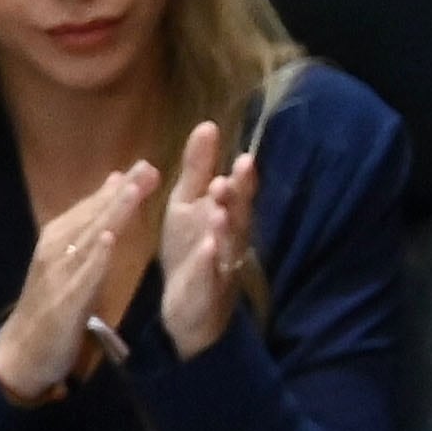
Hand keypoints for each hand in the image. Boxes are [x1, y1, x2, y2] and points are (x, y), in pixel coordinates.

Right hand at [0, 163, 158, 400]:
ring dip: (111, 213)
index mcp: (60, 240)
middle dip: (120, 192)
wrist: (24, 351)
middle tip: (146, 167)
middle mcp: (56, 250)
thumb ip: (91, 227)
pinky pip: (82, 275)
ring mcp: (58, 274)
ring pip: (89, 238)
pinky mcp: (64, 300)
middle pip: (92, 216)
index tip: (145, 164)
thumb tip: (114, 185)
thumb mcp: (74, 263)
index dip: (119, 187)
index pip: (92, 208)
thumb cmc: (54, 305)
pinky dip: (96, 257)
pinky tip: (111, 240)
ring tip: (132, 191)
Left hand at [158, 120, 256, 358]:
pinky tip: (208, 249)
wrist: (186, 305)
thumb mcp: (188, 203)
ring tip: (220, 207)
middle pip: (239, 216)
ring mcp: (221, 266)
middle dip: (240, 198)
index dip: (244, 179)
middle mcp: (230, 240)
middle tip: (238, 174)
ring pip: (228, 244)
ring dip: (226, 226)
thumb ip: (199, 168)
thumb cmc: (191, 249)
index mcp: (225, 217)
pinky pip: (209, 275)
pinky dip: (209, 263)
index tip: (245, 157)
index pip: (239, 195)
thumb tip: (209, 124)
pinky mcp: (206, 290)